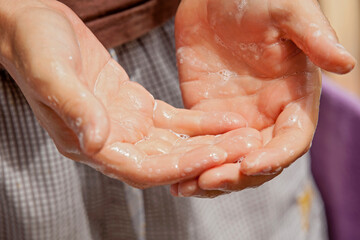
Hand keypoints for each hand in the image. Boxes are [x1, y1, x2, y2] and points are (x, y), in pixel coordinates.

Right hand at [0, 0, 259, 187]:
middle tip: (243, 149)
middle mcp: (111, 141)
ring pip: (175, 144)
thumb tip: (97, 140)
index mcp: (89, 143)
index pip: (141, 169)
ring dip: (209, 143)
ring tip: (243, 137)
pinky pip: (175, 121)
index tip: (213, 156)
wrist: (34, 26)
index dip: (177, 167)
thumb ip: (74, 106)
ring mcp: (126, 126)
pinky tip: (226, 120)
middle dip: (204, 158)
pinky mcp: (137, 108)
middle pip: (166, 161)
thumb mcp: (51, 71)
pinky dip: (200, 123)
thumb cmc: (34, 46)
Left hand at [171, 0, 355, 196]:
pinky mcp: (204, 114)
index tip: (250, 164)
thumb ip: (314, 36)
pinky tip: (174, 174)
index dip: (275, 156)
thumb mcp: (287, 10)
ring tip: (186, 187)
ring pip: (227, 160)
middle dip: (237, 175)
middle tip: (210, 181)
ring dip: (210, 177)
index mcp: (293, 97)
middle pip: (257, 160)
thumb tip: (347, 64)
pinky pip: (200, 145)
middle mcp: (265, 114)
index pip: (291, 140)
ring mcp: (233, 118)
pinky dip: (190, 161)